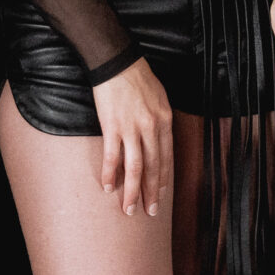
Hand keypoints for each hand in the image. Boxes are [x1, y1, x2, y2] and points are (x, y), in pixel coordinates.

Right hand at [91, 58, 174, 215]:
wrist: (118, 62)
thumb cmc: (138, 78)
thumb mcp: (160, 98)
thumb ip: (160, 121)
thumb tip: (159, 142)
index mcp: (164, 121)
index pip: (166, 157)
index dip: (162, 179)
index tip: (160, 195)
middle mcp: (151, 127)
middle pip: (152, 167)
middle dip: (150, 192)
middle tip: (149, 212)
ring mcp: (131, 128)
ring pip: (134, 167)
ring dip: (132, 191)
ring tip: (128, 209)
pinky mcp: (112, 126)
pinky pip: (112, 156)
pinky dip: (110, 173)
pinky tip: (107, 187)